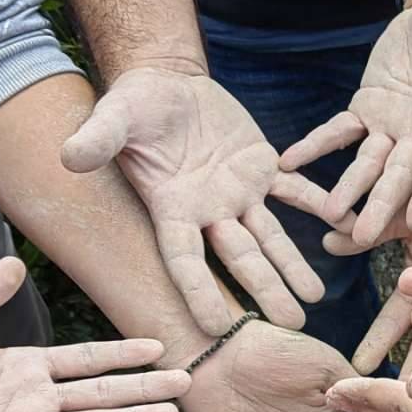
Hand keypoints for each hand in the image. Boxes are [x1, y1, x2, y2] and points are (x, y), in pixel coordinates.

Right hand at [61, 66, 326, 331]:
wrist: (165, 83)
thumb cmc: (133, 103)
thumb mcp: (115, 118)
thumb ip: (98, 140)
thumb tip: (69, 157)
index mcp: (172, 207)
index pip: (186, 259)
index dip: (200, 292)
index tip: (217, 329)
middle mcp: (208, 210)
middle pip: (240, 259)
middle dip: (266, 290)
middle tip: (294, 326)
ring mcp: (237, 192)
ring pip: (270, 237)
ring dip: (293, 266)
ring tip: (317, 299)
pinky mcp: (260, 167)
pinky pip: (293, 189)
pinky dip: (316, 202)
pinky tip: (342, 223)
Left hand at [282, 0, 411, 248]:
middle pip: (402, 173)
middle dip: (383, 204)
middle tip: (362, 235)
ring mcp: (392, 124)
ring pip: (369, 163)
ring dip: (349, 187)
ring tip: (326, 213)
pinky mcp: (367, 110)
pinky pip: (339, 132)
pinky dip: (316, 146)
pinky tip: (289, 162)